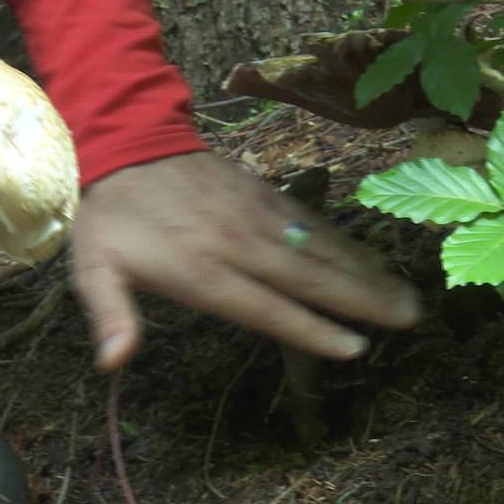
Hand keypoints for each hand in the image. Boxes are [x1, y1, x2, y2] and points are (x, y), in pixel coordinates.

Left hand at [70, 151, 421, 371]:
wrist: (129, 140)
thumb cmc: (114, 217)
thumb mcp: (94, 267)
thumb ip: (111, 313)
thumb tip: (113, 363)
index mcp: (201, 270)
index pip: (266, 306)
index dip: (310, 328)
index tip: (353, 348)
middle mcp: (239, 244)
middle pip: (311, 277)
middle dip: (363, 300)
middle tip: (409, 319)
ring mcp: (259, 216)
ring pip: (323, 249)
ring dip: (368, 273)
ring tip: (409, 295)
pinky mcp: (269, 196)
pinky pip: (315, 223)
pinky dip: (349, 244)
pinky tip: (375, 261)